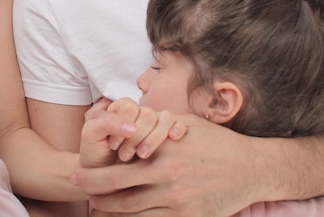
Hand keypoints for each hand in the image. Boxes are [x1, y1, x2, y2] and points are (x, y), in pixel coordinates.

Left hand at [72, 116, 260, 216]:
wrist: (251, 169)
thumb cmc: (216, 142)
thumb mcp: (184, 124)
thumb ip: (157, 125)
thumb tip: (132, 121)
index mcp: (162, 154)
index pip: (117, 168)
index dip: (94, 175)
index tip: (77, 175)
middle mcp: (166, 179)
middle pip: (119, 192)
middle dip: (94, 192)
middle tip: (76, 191)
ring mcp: (178, 202)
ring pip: (134, 211)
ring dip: (112, 210)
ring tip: (96, 207)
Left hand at [80, 98, 185, 167]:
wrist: (104, 181)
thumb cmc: (96, 155)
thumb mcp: (92, 135)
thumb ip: (105, 123)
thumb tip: (132, 128)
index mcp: (120, 109)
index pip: (129, 106)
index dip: (121, 125)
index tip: (113, 145)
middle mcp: (138, 114)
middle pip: (148, 114)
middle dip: (136, 137)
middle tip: (124, 156)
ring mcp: (154, 125)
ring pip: (164, 119)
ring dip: (154, 138)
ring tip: (142, 156)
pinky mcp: (166, 138)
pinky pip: (178, 124)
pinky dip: (177, 128)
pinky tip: (173, 138)